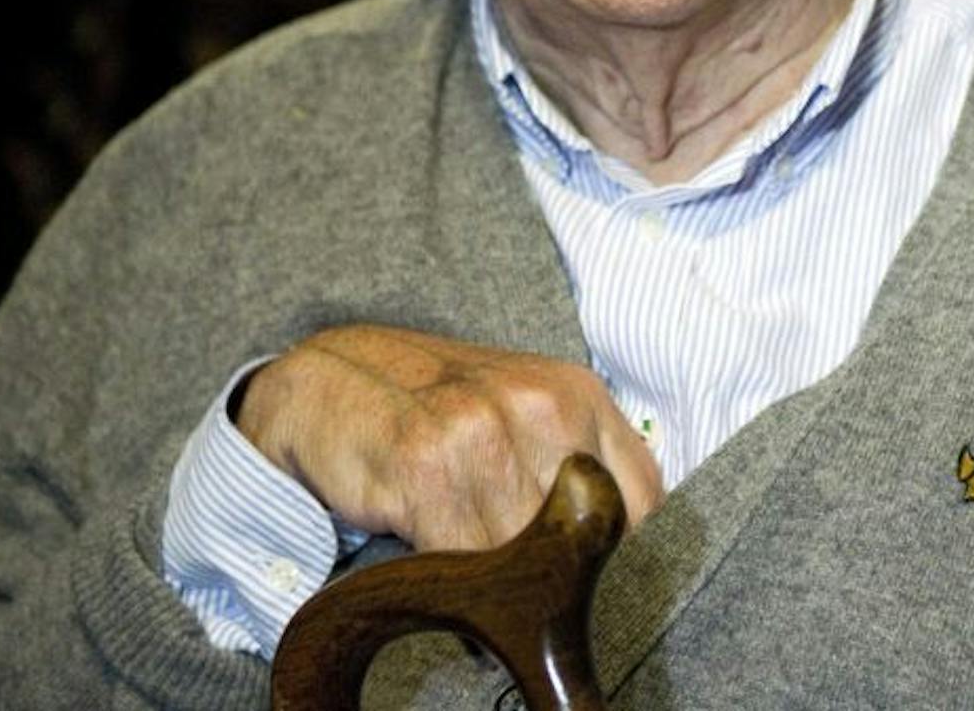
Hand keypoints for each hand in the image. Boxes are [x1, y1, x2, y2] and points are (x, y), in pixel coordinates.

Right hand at [236, 323, 662, 549]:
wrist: (330, 379)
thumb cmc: (435, 410)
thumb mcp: (523, 418)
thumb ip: (575, 468)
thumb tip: (616, 557)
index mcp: (578, 394)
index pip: (643, 500)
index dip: (622, 558)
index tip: (594, 586)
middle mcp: (542, 405)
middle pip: (584, 536)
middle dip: (555, 576)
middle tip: (526, 593)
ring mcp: (485, 431)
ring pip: (525, 557)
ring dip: (500, 589)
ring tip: (478, 585)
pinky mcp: (427, 467)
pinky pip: (465, 562)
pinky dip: (456, 590)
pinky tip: (443, 580)